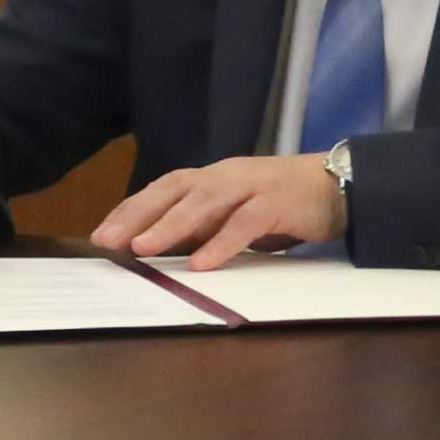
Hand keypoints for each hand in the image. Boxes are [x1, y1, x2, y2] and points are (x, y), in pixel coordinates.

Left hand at [97, 153, 347, 267]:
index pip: (164, 189)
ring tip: (142, 247)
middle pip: (174, 190)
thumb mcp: (235, 213)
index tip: (102, 233)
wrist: (338, 185)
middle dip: (138, 214)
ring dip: (170, 225)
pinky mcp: (277, 203)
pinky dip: (221, 242)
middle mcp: (226, 176)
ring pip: (204, 202)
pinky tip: (201, 263)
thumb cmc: (282, 202)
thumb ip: (203, 225)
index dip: (132, 209)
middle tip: (108, 240)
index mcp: (213, 177)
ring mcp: (251, 186)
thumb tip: (161, 247)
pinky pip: (244, 223)